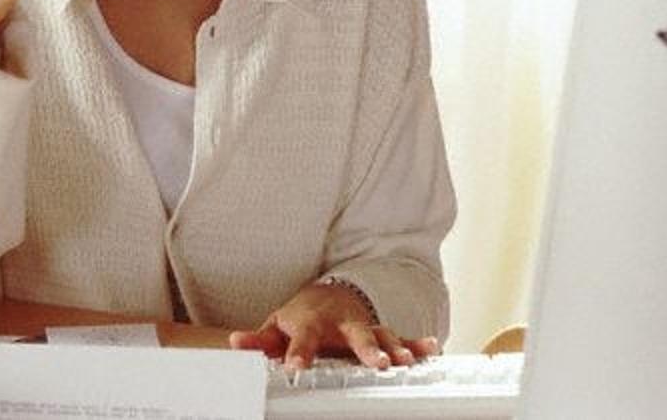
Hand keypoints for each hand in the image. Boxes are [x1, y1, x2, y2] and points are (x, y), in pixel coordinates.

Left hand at [227, 282, 440, 370]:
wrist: (328, 296)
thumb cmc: (301, 318)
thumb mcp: (276, 326)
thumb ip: (259, 340)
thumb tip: (235, 343)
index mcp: (310, 324)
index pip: (302, 340)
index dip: (298, 354)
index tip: (295, 369)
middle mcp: (341, 325)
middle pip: (354, 336)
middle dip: (366, 349)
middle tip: (378, 364)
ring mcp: (362, 327)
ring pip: (381, 336)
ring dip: (395, 348)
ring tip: (405, 361)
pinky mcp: (379, 333)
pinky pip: (400, 338)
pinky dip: (416, 343)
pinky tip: (430, 348)